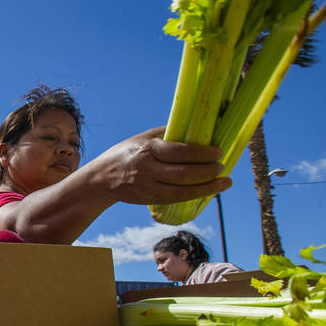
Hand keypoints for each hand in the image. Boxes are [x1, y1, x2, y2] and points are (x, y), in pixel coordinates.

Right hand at [87, 128, 231, 205]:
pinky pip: (177, 199)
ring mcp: (148, 187)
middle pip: (183, 173)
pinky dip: (196, 195)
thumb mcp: (142, 138)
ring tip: (224, 183)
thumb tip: (196, 125)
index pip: (179, 152)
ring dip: (207, 187)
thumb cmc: (126, 153)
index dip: (201, 154)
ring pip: (183, 190)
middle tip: (221, 166)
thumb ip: (167, 133)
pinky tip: (210, 191)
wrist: (101, 179)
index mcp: (147, 149)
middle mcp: (147, 169)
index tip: (217, 151)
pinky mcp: (150, 199)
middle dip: (207, 171)